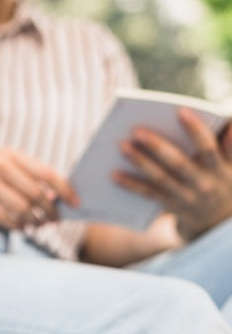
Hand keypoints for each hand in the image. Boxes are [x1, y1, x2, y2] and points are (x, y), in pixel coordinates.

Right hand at [0, 146, 79, 229]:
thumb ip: (23, 175)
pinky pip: (2, 217)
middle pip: (36, 193)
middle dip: (50, 211)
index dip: (65, 190)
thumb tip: (53, 198)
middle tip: (54, 221)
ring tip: (38, 226)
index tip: (76, 203)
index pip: (47, 172)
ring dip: (34, 221)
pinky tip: (20, 228)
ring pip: (21, 207)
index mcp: (10, 153)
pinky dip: (15, 225)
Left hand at [113, 109, 231, 240]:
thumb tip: (228, 121)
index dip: (196, 130)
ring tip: (123, 145)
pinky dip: (131, 184)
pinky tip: (114, 174)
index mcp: (218, 170)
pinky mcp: (170, 205)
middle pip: (178, 163)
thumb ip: (231, 145)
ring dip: (140, 162)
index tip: (181, 111)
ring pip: (160, 178)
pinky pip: (148, 194)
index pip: (208, 148)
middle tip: (137, 130)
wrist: (217, 222)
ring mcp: (185, 197)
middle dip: (157, 146)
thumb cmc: (222, 180)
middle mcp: (202, 185)